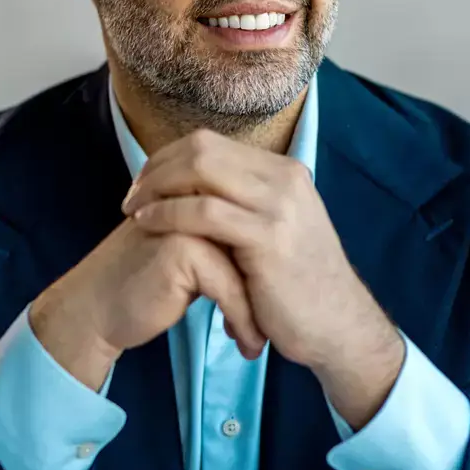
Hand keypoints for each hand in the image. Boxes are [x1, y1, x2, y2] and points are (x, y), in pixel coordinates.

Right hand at [29, 218, 264, 391]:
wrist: (96, 309)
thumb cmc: (145, 287)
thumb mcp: (194, 258)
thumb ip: (225, 244)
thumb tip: (275, 258)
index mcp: (201, 191)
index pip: (254, 222)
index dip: (271, 265)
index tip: (278, 307)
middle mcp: (197, 197)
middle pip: (256, 241)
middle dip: (271, 288)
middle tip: (279, 327)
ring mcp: (190, 219)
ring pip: (248, 266)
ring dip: (259, 310)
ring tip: (260, 342)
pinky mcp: (182, 247)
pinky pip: (230, 287)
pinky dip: (242, 320)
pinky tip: (245, 346)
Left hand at [120, 130, 404, 425]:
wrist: (338, 326)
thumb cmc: (298, 288)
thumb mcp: (276, 232)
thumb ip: (242, 207)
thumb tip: (192, 192)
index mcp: (284, 172)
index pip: (211, 143)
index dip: (168, 158)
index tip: (144, 184)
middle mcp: (285, 179)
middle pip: (202, 148)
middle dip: (157, 168)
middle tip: (131, 196)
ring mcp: (279, 205)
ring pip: (200, 171)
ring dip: (156, 189)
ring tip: (133, 212)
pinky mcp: (268, 237)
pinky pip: (203, 212)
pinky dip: (167, 214)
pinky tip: (147, 227)